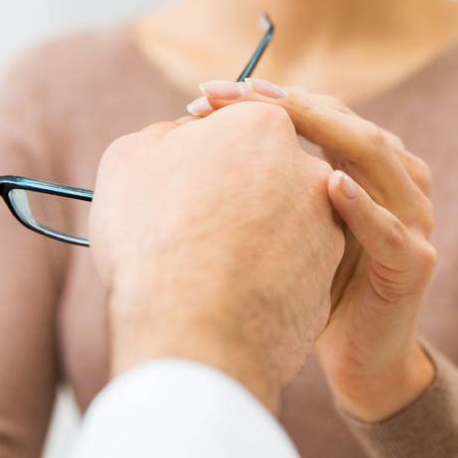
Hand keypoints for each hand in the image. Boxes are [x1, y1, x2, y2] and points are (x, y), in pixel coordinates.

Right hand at [89, 102, 345, 413]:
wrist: (194, 333)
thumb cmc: (153, 237)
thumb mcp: (129, 161)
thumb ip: (163, 137)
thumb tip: (179, 141)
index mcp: (263, 126)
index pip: (232, 123)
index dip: (200, 148)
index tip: (176, 173)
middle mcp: (308, 168)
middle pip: (262, 169)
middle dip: (230, 189)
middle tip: (188, 220)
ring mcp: (326, 224)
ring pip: (278, 218)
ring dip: (248, 233)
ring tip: (204, 264)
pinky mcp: (328, 276)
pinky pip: (289, 264)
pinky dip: (263, 273)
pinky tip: (227, 292)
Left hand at [191, 79, 437, 421]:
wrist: (359, 359)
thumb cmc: (315, 282)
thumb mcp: (288, 219)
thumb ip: (268, 178)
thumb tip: (192, 138)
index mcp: (368, 161)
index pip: (320, 109)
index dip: (266, 96)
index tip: (205, 93)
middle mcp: (397, 177)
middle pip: (343, 120)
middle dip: (281, 103)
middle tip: (221, 95)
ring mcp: (412, 217)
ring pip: (372, 154)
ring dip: (319, 130)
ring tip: (270, 116)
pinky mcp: (414, 262)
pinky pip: (388, 227)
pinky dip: (361, 205)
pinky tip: (331, 185)